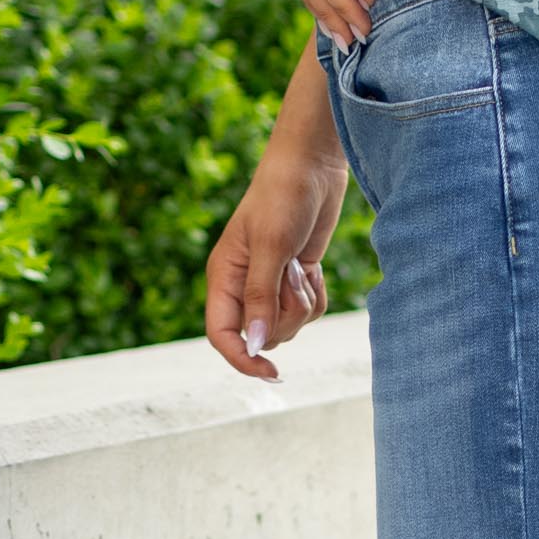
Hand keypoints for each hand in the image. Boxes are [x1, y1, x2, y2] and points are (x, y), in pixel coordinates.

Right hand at [205, 141, 348, 381]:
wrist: (313, 167)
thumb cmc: (283, 197)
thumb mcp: (272, 246)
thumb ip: (262, 297)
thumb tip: (257, 344)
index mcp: (223, 278)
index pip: (222, 335)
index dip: (242, 359)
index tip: (270, 371)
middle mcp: (243, 287)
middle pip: (263, 336)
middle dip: (286, 317)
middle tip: (294, 279)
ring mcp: (270, 286)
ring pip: (288, 327)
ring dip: (302, 304)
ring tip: (301, 266)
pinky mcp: (295, 282)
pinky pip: (309, 313)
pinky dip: (316, 297)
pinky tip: (312, 267)